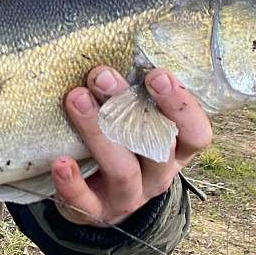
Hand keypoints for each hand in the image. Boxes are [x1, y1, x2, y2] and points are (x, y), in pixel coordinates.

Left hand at [52, 66, 211, 225]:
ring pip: (122, 170)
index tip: (157, 74)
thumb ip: (135, 95)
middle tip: (101, 75)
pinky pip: (85, 202)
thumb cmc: (122, 146)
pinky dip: (72, 182)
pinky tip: (60, 161)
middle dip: (128, 108)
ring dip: (98, 133)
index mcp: (175, 150)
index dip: (181, 106)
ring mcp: (128, 197)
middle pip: (154, 147)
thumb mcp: (137, 122)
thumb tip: (116, 42)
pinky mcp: (95, 212)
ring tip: (75, 99)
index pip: (196, 134)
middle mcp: (158, 175)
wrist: (99, 200)